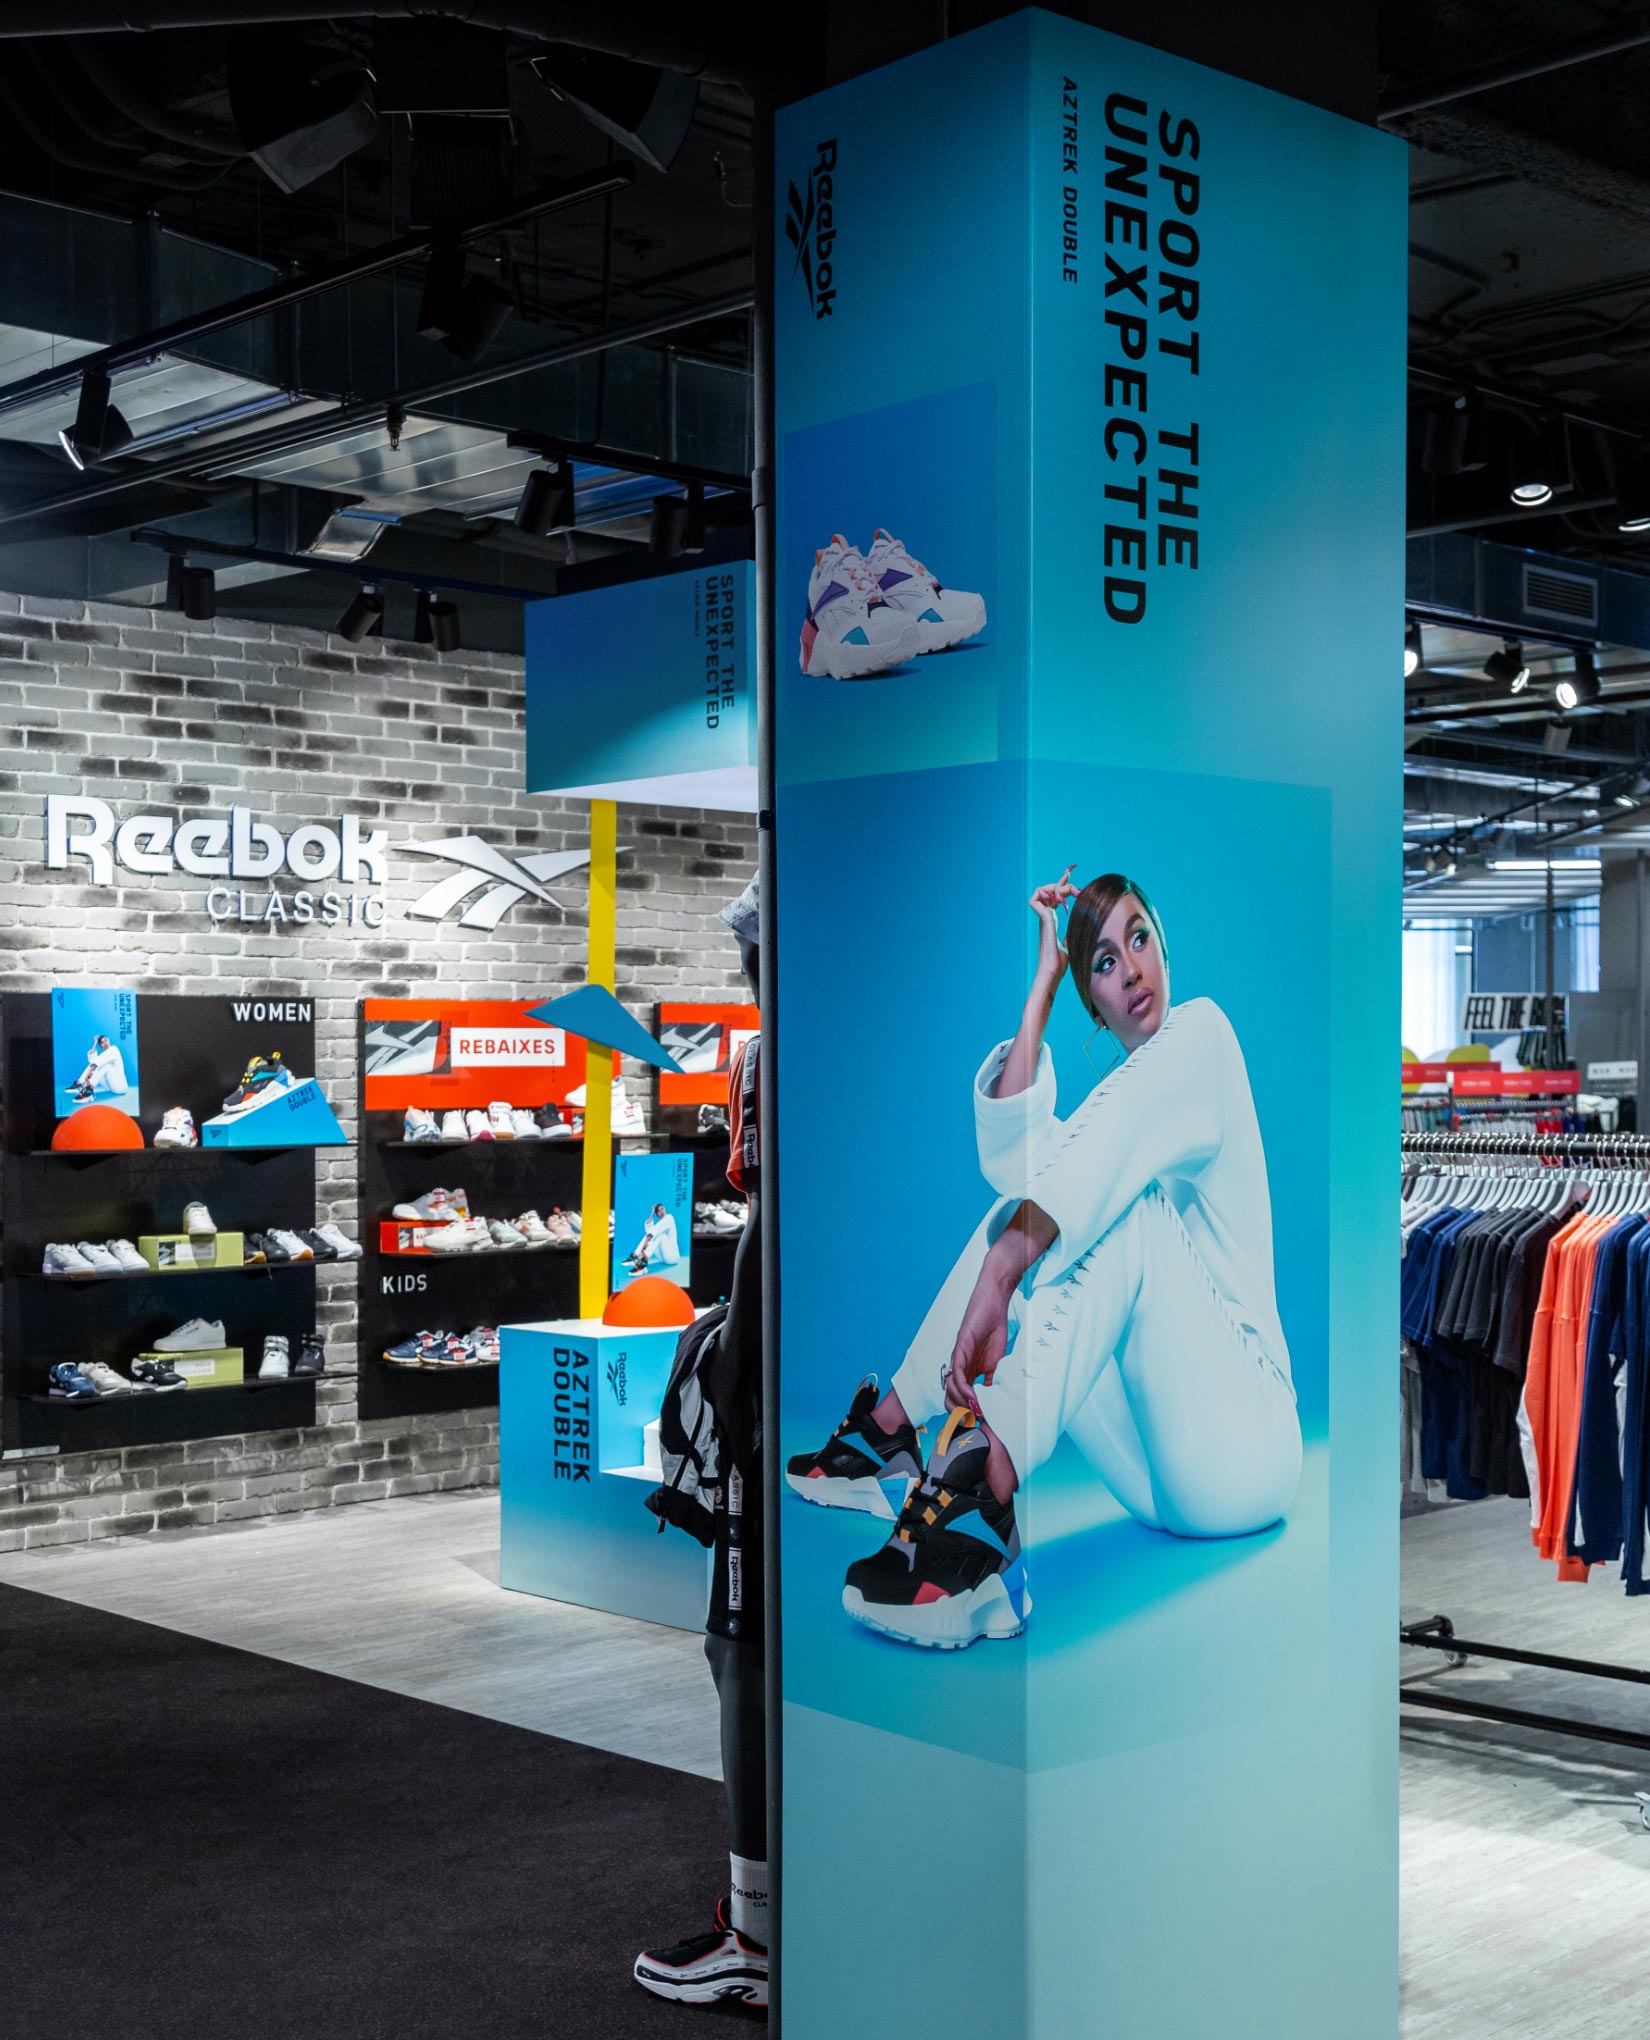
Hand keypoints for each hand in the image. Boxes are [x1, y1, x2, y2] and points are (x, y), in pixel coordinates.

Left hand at [944, 1271, 1012, 1414]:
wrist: (994, 1303)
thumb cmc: (993, 1328)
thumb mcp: (996, 1361)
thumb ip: (992, 1380)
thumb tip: (993, 1402)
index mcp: (967, 1370)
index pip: (960, 1397)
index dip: (966, 1412)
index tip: (978, 1423)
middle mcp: (958, 1366)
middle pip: (949, 1396)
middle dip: (959, 1413)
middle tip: (973, 1423)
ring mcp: (957, 1357)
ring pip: (950, 1388)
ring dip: (962, 1403)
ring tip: (975, 1413)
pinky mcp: (960, 1347)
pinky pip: (956, 1372)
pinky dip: (963, 1387)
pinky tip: (973, 1396)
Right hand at [1029, 866, 1077, 991]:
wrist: (1053, 971)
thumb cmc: (1060, 963)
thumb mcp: (1071, 943)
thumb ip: (1073, 933)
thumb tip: (1083, 926)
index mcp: (1052, 921)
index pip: (1054, 899)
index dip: (1062, 888)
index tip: (1074, 883)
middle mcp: (1046, 917)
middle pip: (1048, 891)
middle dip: (1062, 884)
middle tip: (1078, 890)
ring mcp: (1043, 919)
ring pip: (1039, 891)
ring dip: (1054, 886)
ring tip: (1069, 892)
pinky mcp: (1044, 920)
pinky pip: (1035, 900)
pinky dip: (1044, 893)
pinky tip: (1061, 898)